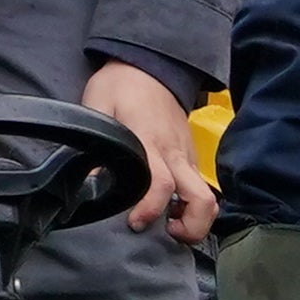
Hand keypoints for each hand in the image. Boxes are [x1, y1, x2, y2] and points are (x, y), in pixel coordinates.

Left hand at [83, 61, 220, 241]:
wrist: (148, 65)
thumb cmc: (120, 86)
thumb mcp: (96, 108)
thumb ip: (96, 145)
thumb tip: (92, 184)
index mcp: (150, 141)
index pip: (162, 183)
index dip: (151, 208)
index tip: (136, 222)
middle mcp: (175, 153)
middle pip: (202, 199)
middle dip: (192, 227)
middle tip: (166, 234)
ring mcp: (188, 155)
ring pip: (207, 196)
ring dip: (195, 219)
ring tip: (169, 226)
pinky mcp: (191, 155)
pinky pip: (200, 187)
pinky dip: (192, 205)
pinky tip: (170, 209)